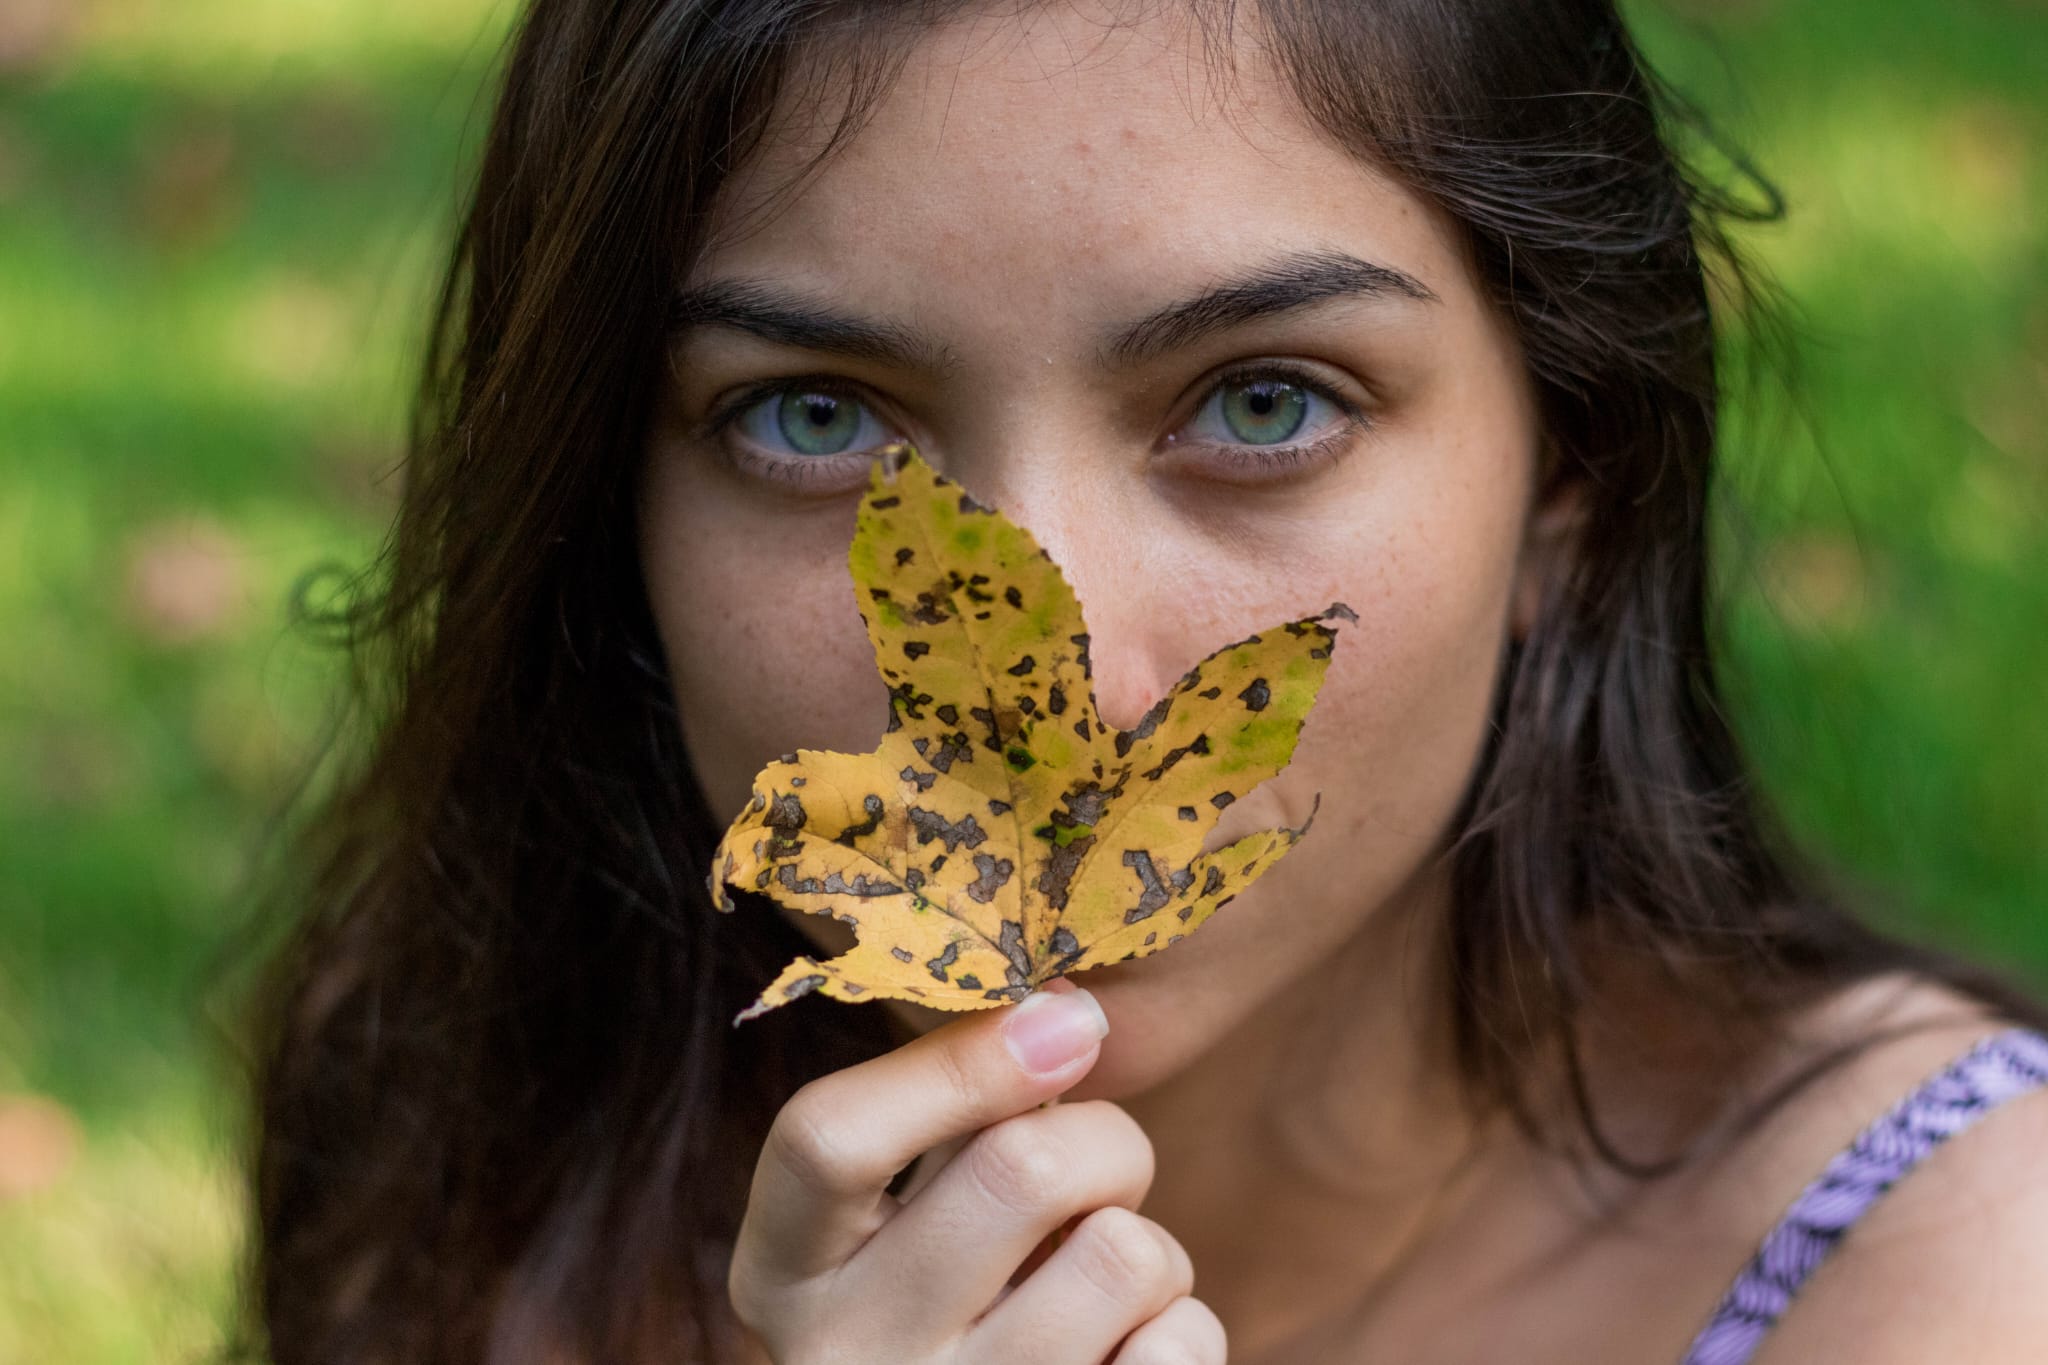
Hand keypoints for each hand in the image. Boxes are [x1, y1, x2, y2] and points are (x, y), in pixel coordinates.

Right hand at [728, 978, 1226, 1362]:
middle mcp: (848, 1357)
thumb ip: (951, 1115)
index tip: (1065, 1017)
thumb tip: (1064, 1009)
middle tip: (1100, 1168)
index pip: (828, 1139)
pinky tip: (1127, 1348)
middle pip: (1019, 1170)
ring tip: (1099, 1276)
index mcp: (783, 1273)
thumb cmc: (939, 1309)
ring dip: (1145, 1243)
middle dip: (1101, 1139)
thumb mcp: (899, 1219)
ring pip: (1121, 1255)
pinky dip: (1179, 1322)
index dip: (961, 1061)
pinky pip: (1179, 1343)